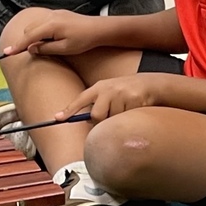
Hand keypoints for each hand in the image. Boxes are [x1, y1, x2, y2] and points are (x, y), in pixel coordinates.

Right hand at [2, 10, 104, 56]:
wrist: (99, 29)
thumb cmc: (84, 40)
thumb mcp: (65, 49)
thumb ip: (46, 48)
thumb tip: (31, 48)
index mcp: (51, 25)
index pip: (29, 37)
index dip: (17, 46)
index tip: (7, 53)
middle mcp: (51, 16)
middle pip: (29, 29)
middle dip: (27, 41)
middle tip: (31, 53)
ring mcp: (55, 13)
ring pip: (35, 24)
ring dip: (34, 35)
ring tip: (43, 47)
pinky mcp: (59, 14)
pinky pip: (43, 21)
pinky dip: (40, 30)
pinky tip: (49, 38)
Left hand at [55, 74, 171, 121]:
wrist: (148, 84)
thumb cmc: (124, 91)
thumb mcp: (108, 92)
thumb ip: (96, 103)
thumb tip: (87, 121)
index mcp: (99, 87)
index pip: (81, 99)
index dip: (69, 110)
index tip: (58, 119)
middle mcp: (108, 89)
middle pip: (96, 115)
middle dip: (101, 120)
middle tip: (109, 116)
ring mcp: (121, 95)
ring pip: (112, 119)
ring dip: (117, 118)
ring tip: (124, 108)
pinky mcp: (133, 101)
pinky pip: (125, 118)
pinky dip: (127, 117)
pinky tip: (132, 108)